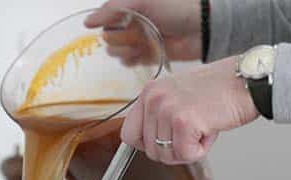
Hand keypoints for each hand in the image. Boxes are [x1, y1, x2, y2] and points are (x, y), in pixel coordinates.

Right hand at [85, 0, 202, 61]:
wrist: (202, 27)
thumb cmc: (175, 7)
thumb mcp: (142, 0)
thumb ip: (112, 8)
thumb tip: (87, 22)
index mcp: (130, 7)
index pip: (105, 17)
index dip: (105, 22)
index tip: (111, 24)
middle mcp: (132, 23)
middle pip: (109, 36)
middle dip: (118, 37)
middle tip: (135, 33)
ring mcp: (139, 40)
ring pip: (116, 50)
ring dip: (124, 49)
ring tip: (139, 45)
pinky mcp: (147, 55)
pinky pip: (128, 62)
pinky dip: (131, 60)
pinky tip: (139, 55)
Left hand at [120, 56, 259, 164]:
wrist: (249, 80)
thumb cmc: (219, 90)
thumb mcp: (178, 96)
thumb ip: (159, 116)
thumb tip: (149, 144)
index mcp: (149, 92)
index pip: (129, 134)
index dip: (147, 146)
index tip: (164, 144)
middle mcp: (154, 98)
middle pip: (149, 149)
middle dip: (173, 150)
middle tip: (193, 135)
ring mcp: (167, 109)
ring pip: (166, 155)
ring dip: (188, 149)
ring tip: (203, 127)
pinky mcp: (184, 121)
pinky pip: (185, 155)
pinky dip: (200, 150)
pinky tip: (210, 131)